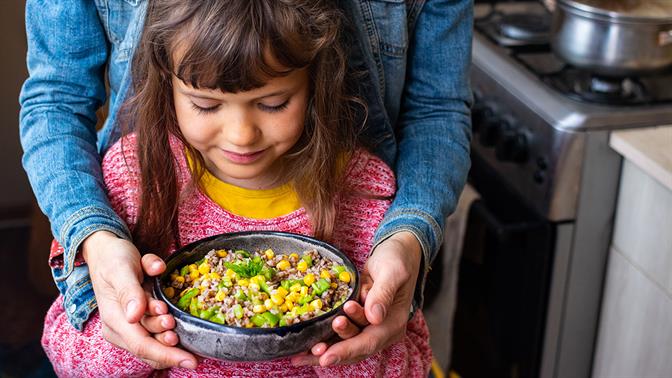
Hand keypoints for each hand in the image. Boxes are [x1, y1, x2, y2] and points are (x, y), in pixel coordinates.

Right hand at [82, 231, 197, 368]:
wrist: (107, 250)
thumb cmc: (112, 258)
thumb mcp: (120, 269)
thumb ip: (129, 291)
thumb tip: (135, 315)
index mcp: (114, 319)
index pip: (142, 345)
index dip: (167, 355)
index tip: (191, 360)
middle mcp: (121, 327)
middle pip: (152, 345)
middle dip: (169, 341)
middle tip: (175, 321)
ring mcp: (131, 324)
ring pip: (156, 338)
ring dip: (168, 330)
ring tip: (171, 315)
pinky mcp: (140, 318)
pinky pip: (157, 327)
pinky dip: (168, 322)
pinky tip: (172, 311)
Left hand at [291, 231, 421, 365]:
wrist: (397, 252)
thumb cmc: (397, 260)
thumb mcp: (393, 272)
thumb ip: (383, 293)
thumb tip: (374, 317)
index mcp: (393, 323)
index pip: (368, 342)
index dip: (346, 350)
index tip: (326, 358)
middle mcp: (381, 329)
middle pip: (355, 348)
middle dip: (332, 351)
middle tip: (312, 349)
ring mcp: (368, 326)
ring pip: (345, 343)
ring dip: (325, 348)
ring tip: (302, 352)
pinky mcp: (357, 319)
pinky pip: (339, 332)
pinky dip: (324, 338)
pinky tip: (305, 345)